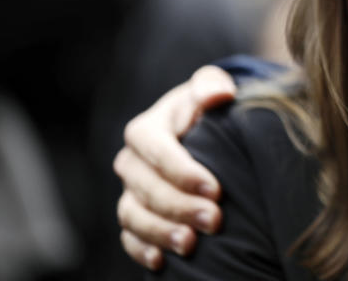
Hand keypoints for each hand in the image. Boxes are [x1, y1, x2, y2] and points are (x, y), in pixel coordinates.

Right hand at [113, 65, 235, 269]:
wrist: (202, 131)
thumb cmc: (207, 108)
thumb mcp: (210, 88)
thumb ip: (211, 85)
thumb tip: (217, 95)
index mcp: (146, 130)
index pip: (157, 150)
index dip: (183, 171)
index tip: (215, 188)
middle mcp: (132, 162)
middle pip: (147, 188)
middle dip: (180, 206)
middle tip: (214, 220)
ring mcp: (130, 191)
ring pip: (133, 216)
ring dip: (161, 232)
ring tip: (190, 245)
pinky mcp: (134, 215)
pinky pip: (129, 237)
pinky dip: (141, 250)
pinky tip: (161, 262)